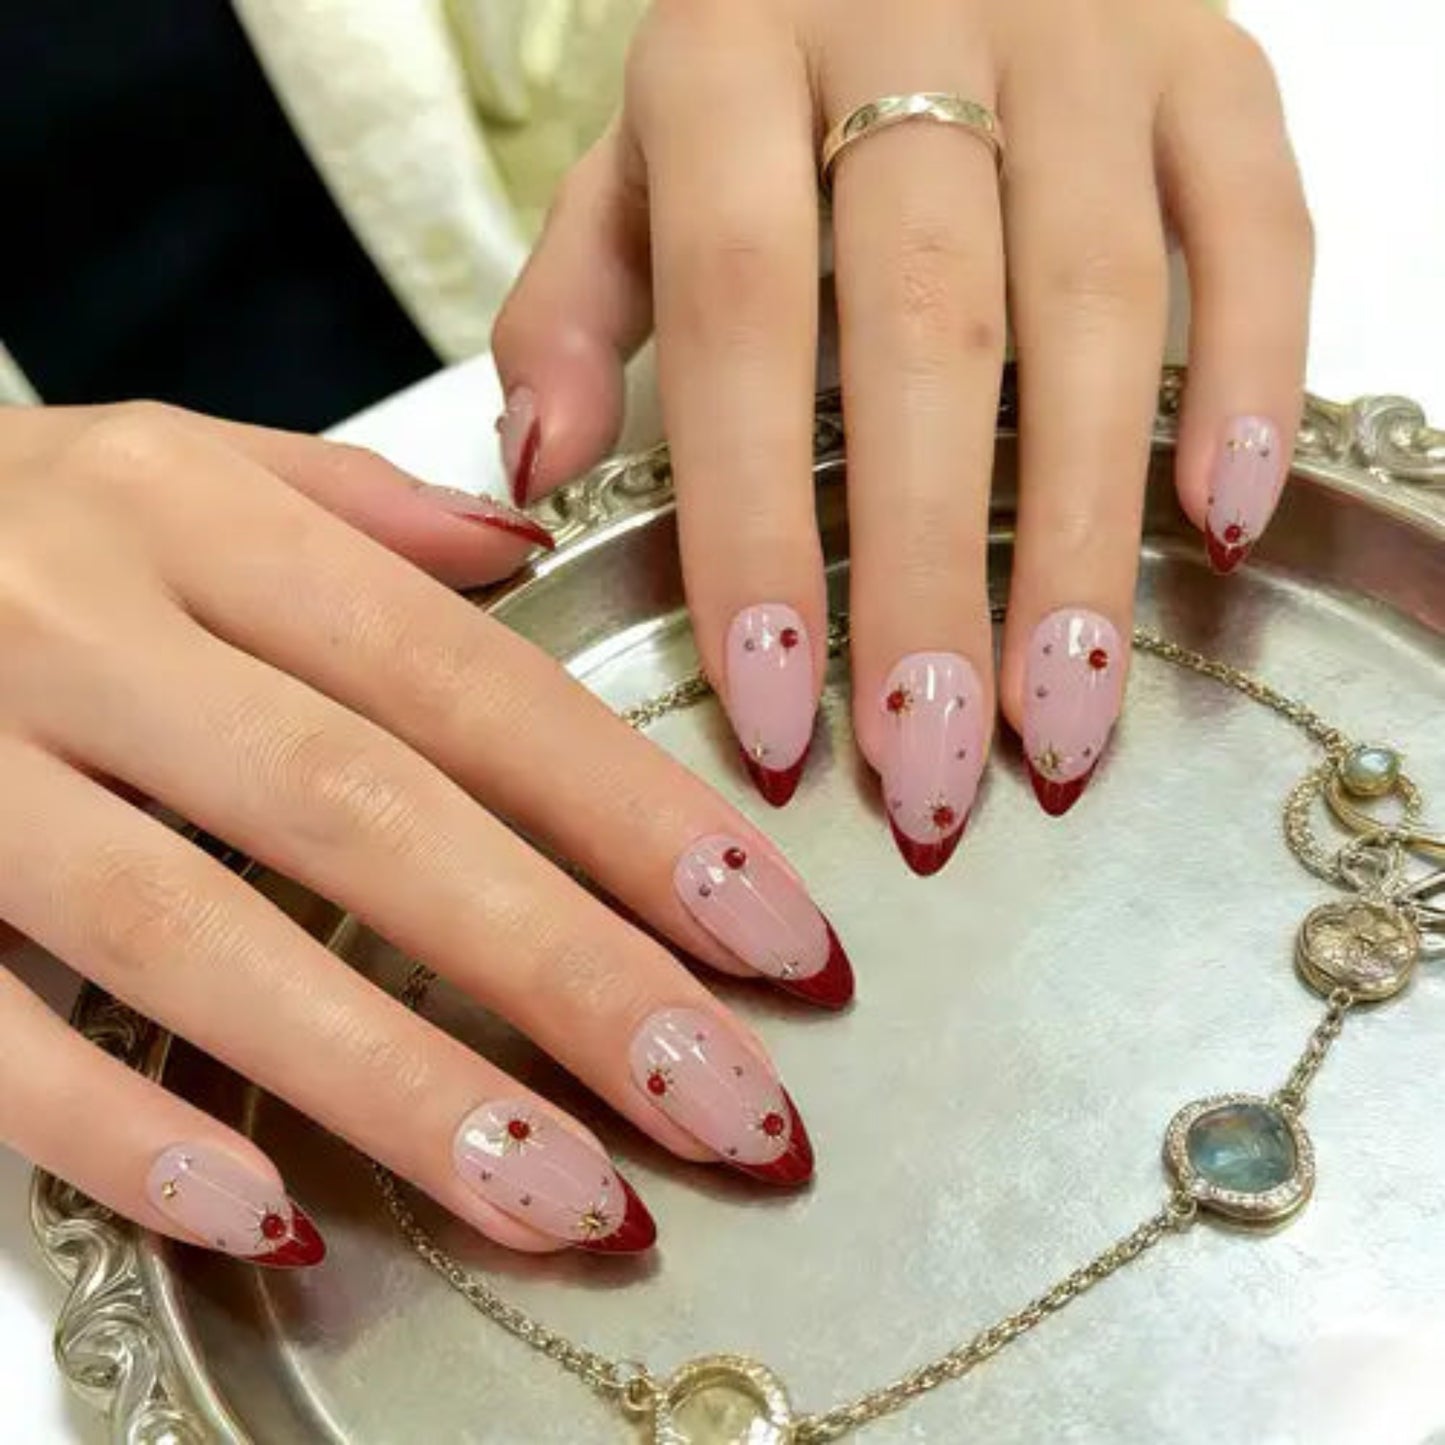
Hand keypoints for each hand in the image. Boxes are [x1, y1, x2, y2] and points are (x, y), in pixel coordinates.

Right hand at [0, 402, 851, 1266]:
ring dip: (401, 1088)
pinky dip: (125, 1129)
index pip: (468, 680)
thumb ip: (356, 509)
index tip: (772, 935)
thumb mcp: (170, 465)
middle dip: (571, 974)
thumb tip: (525, 554)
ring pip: (202, 936)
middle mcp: (83, 629)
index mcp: (193, 519)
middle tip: (727, 1103)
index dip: (635, 816)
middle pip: (372, 814)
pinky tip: (272, 1218)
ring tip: (571, 1201)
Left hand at [492, 0, 1310, 865]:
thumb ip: (574, 299)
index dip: (756, 524)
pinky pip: (1254, 219)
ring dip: (1080, 530)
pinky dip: (1248, 376)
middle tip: (931, 768)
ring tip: (1061, 717)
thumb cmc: (762, 62)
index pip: (736, 317)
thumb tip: (534, 474)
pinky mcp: (1209, 55)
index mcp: (727, 60)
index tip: (775, 712)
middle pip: (924, 329)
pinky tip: (1221, 528)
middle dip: (929, 573)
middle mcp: (907, 20)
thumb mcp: (636, 159)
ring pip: (1094, 299)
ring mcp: (1080, 32)